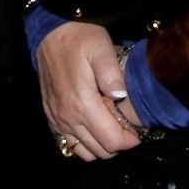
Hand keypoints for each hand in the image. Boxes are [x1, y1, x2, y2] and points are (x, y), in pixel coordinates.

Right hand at [37, 21, 141, 161]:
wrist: (49, 36)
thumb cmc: (79, 40)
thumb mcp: (101, 47)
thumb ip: (111, 73)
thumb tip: (121, 97)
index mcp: (82, 104)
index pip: (110, 141)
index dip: (128, 141)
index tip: (138, 132)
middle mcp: (67, 118)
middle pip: (99, 151)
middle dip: (118, 145)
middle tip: (128, 128)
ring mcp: (57, 120)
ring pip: (84, 152)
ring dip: (101, 146)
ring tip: (112, 128)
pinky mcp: (51, 117)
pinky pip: (69, 144)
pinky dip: (85, 143)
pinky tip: (94, 127)